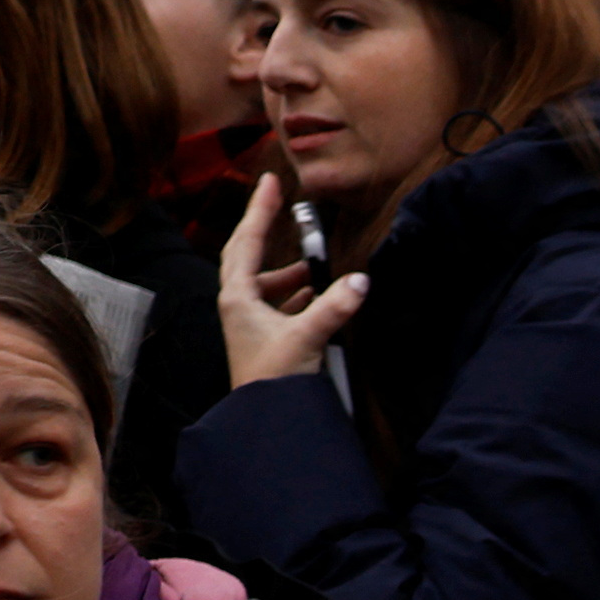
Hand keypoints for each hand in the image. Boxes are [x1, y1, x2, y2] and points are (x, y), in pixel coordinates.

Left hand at [214, 171, 365, 387]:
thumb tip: (361, 280)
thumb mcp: (307, 337)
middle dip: (265, 228)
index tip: (268, 181)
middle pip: (248, 254)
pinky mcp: (264, 338)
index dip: (259, 210)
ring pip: (265, 282)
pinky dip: (296, 294)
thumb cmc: (273, 378)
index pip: (248, 242)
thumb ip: (334, 307)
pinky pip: (278, 304)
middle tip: (279, 203)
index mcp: (239, 297)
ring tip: (311, 263)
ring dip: (287, 268)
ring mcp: (250, 322)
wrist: (265, 418)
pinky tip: (315, 295)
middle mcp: (239, 305)